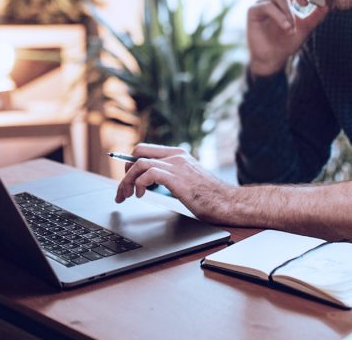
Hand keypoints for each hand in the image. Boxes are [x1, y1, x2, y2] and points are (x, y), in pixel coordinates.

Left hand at [114, 143, 237, 224]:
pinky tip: (141, 195)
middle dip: (125, 170)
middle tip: (123, 189)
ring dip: (127, 180)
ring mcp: (177, 166)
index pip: (146, 149)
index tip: (125, 177)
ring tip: (127, 195)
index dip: (131, 162)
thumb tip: (150, 183)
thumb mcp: (188, 180)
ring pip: (139, 163)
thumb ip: (171, 177)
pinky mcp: (177, 178)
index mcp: (179, 155)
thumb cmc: (211, 197)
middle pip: (138, 152)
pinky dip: (139, 184)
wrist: (229, 203)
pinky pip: (148, 174)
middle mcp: (177, 156)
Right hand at [246, 0, 327, 76]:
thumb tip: (328, 3)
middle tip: (306, 3)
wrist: (273, 59)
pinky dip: (279, 16)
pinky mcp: (253, 11)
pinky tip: (286, 27)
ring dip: (289, 13)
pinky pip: (268, 6)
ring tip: (292, 29)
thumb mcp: (306, 27)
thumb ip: (316, 15)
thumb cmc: (287, 41)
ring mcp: (263, 3)